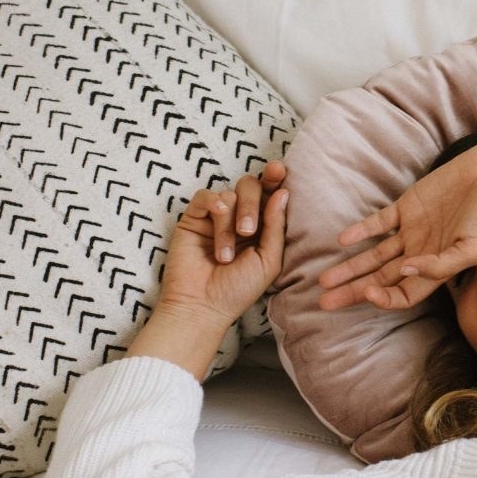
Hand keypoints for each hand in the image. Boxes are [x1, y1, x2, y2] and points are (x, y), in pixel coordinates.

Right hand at [158, 158, 289, 324]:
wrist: (202, 306)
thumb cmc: (238, 289)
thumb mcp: (268, 260)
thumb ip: (276, 226)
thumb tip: (283, 192)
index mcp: (262, 227)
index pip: (270, 194)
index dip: (275, 179)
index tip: (279, 170)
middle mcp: (239, 218)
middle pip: (250, 186)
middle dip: (252, 203)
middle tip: (248, 231)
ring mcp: (215, 218)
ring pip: (229, 193)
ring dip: (230, 222)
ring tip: (226, 255)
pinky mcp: (193, 219)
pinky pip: (206, 196)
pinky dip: (214, 204)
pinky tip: (217, 219)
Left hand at [315, 101, 476, 313]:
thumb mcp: (474, 247)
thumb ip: (440, 265)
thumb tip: (406, 272)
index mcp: (438, 269)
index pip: (404, 294)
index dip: (385, 299)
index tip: (367, 295)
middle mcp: (422, 253)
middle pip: (381, 279)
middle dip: (353, 292)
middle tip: (324, 303)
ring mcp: (413, 230)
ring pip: (374, 254)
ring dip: (350, 267)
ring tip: (324, 280)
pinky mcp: (408, 205)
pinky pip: (379, 222)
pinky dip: (361, 231)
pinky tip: (342, 241)